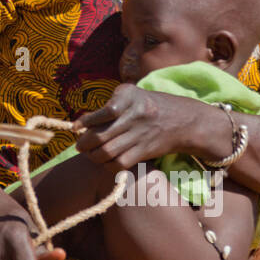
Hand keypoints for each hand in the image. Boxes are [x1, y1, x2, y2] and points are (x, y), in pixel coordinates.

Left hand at [75, 83, 215, 167]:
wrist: (184, 120)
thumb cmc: (149, 104)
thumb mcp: (131, 94)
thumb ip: (109, 103)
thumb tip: (84, 122)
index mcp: (130, 97)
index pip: (105, 111)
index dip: (86, 121)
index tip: (75, 127)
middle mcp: (136, 115)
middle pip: (102, 135)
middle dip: (84, 143)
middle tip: (79, 145)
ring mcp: (140, 135)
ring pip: (108, 152)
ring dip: (93, 156)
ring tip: (89, 153)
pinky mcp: (145, 151)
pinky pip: (120, 163)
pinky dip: (108, 165)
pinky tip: (105, 161)